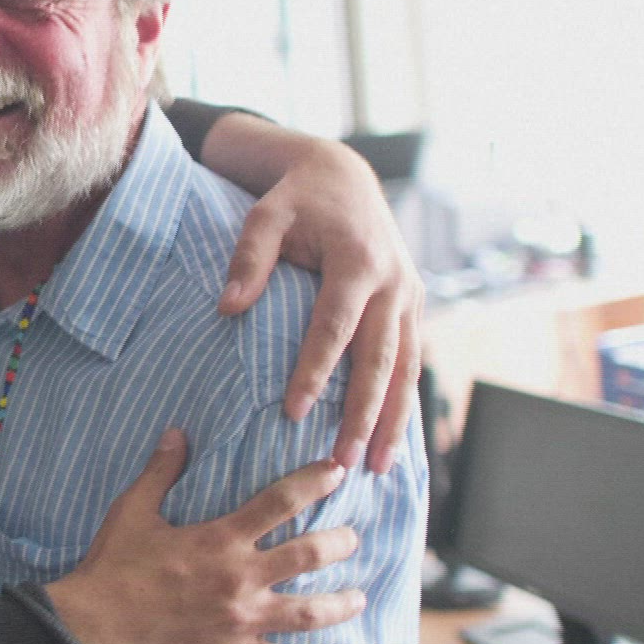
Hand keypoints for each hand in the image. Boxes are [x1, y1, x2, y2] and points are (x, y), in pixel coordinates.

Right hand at [46, 429, 363, 643]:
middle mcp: (241, 577)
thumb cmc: (112, 566)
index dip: (314, 483)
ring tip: (359, 598)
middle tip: (353, 539)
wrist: (94, 627)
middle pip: (309, 555)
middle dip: (340, 543)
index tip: (339, 472)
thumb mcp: (133, 511)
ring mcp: (242, 620)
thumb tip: (177, 433)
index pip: (280, 502)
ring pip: (310, 612)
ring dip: (342, 604)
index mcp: (220, 539)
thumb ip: (161, 471)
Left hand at [219, 139, 422, 472]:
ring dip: (393, 421)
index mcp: (358, 261)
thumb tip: (228, 307)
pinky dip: (404, 403)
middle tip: (343, 462)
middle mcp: (394, 283)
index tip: (294, 412)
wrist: (344, 176)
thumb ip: (248, 258)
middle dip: (364, 415)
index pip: (334, 327)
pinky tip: (391, 439)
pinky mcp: (414, 307)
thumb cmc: (296, 199)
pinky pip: (413, 362)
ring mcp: (410, 296)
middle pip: (380, 360)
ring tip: (377, 468)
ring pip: (407, 369)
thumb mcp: (264, 215)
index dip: (315, 371)